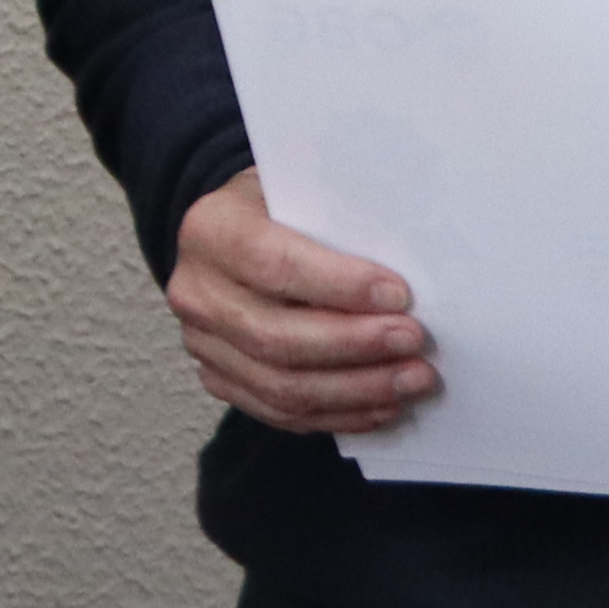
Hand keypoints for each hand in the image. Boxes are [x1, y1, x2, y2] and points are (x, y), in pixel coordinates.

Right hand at [166, 169, 435, 432]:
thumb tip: (410, 268)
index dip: (339, 285)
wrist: (241, 237)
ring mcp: (201, 342)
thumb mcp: (304, 192)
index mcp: (210, 230)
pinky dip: (339, 414)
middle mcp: (195, 291)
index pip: (272, 264)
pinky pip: (280, 412)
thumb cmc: (286, 211)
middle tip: (414, 341)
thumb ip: (340, 222)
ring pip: (280, 385)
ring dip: (356, 389)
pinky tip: (384, 405)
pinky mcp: (219, 378)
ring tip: (412, 378)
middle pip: (275, 336)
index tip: (399, 296)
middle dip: (354, 344)